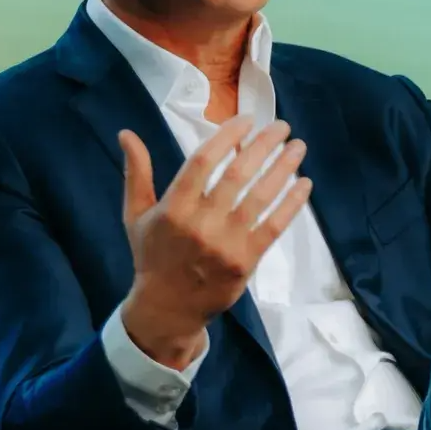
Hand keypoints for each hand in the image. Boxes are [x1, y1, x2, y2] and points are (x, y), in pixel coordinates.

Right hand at [118, 115, 311, 368]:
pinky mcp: (245, 261)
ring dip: (283, 168)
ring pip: (260, 197)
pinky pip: (273, 226)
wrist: (167, 308)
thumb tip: (127, 133)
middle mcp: (200, 223)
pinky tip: (304, 184)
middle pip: (237, 174)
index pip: (203, 161)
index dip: (228, 136)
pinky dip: (291, 203)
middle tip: (282, 126)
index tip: (247, 120)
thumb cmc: (152, 256)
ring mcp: (225, 244)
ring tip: (299, 147)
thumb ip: (137, 173)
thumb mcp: (136, 214)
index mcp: (172, 208)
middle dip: (264, 145)